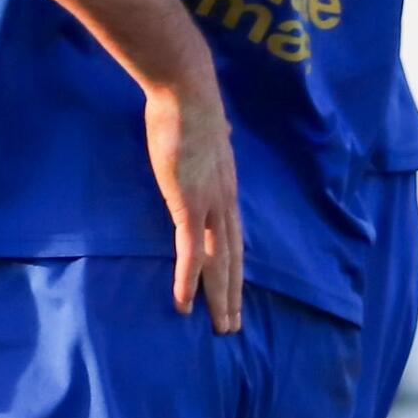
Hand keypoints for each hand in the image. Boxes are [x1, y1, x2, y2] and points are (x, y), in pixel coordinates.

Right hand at [144, 79, 245, 332]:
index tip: (234, 291)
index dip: (234, 267)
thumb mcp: (203, 133)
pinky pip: (190, 251)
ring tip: (220, 326)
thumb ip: (206, 145)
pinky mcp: (187, 204)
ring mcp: (208, 205)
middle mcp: (224, 202)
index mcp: (225, 188)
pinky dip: (187, 279)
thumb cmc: (187, 106)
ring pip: (218, 262)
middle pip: (232, 258)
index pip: (233, 237)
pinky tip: (183, 303)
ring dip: (219, 297)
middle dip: (232, 294)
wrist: (187, 91)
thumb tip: (211, 135)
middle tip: (231, 326)